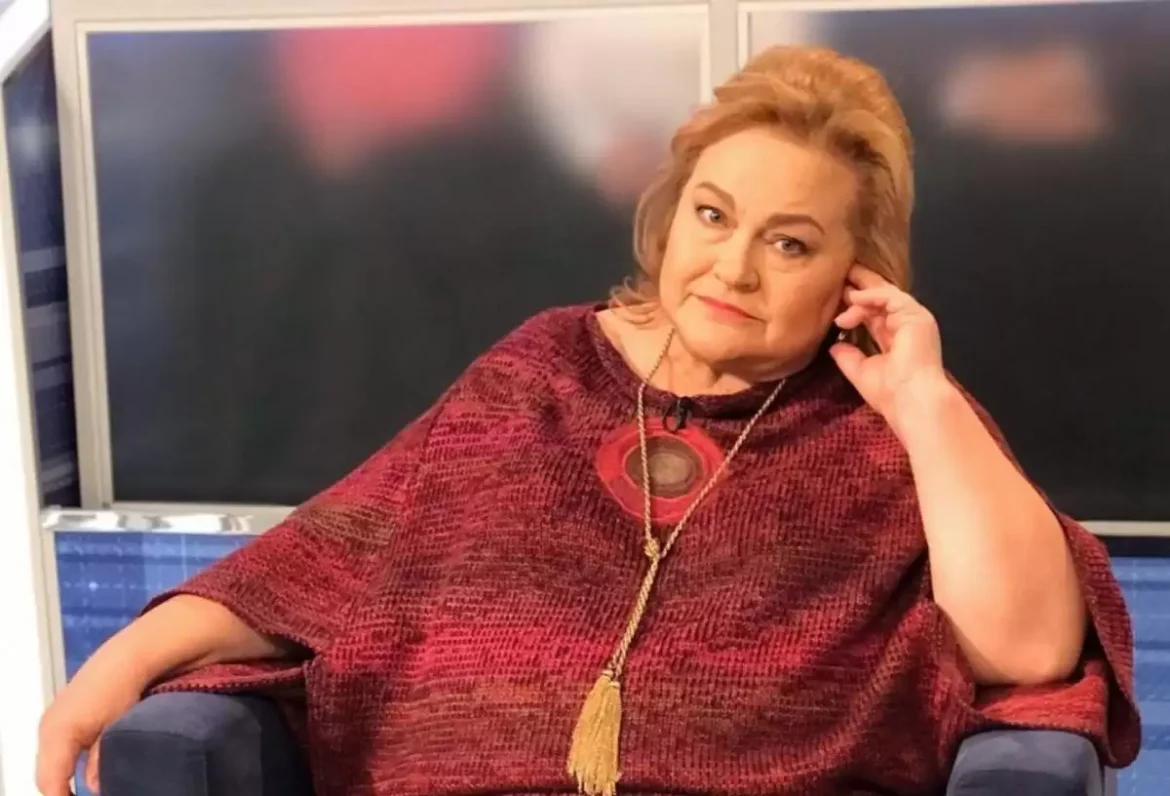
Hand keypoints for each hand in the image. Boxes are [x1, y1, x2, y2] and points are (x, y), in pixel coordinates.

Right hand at [37, 667, 144, 794]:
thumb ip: (99, 762)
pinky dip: (63, 763)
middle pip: (45, 774)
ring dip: (60, 778)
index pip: (50, 781)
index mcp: (57, 733)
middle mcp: (47, 728)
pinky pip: (54, 749)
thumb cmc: (121, 689)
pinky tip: (77, 773)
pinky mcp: (60, 716)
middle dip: (59, 790)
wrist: (126, 657)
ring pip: (49, 762)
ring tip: (75, 792)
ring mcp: (51, 721)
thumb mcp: (115, 731)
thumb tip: (93, 787)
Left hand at [829, 266, 950, 432]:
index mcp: (895, 337)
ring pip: (885, 295)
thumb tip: (834, 346)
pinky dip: (871, 296)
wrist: (910, 401)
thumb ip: (847, 356)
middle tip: (841, 272)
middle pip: (882, 298)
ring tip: (841, 288)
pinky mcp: (917, 316)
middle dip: (861, 285)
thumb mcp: (860, 370)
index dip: (856, 303)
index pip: (875, 312)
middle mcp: (906, 325)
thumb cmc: (890, 393)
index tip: (836, 295)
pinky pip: (891, 297)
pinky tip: (853, 298)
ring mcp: (914, 319)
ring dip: (861, 292)